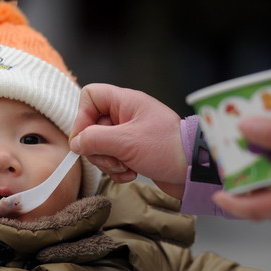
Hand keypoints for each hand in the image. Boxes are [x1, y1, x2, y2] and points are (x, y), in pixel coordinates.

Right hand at [70, 83, 187, 198]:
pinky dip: (118, 170)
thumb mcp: (126, 142)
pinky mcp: (134, 152)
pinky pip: (113, 159)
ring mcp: (130, 134)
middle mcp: (126, 115)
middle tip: (113, 158)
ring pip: (101, 146)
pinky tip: (131, 173)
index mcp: (126, 102)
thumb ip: (95, 139)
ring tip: (126, 167)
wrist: (195, 171)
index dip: (82, 117)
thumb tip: (76, 143)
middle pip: (92, 126)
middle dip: (98, 149)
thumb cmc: (168, 149)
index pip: (91, 96)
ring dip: (108, 162)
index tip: (85, 138)